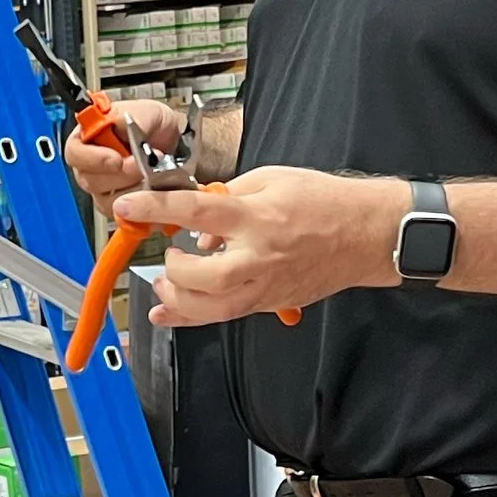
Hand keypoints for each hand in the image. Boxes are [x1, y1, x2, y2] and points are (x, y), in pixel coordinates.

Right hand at [62, 95, 186, 202]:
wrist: (174, 144)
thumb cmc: (153, 125)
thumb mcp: (146, 112)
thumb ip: (129, 117)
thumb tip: (115, 125)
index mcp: (88, 138)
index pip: (75, 152)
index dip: (93, 159)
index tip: (116, 159)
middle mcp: (90, 165)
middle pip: (89, 180)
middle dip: (120, 175)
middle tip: (142, 165)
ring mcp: (102, 189)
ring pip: (106, 200)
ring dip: (133, 190)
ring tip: (152, 176)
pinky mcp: (118, 207)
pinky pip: (122, 214)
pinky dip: (140, 205)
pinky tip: (153, 191)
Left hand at [112, 167, 405, 325]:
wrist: (367, 234)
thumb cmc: (326, 202)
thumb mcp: (272, 179)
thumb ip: (228, 198)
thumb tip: (198, 227)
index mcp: (258, 217)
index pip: (197, 212)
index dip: (157, 208)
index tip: (129, 205)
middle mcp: (260, 256)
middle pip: (203, 276)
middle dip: (173, 268)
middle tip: (168, 253)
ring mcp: (266, 285)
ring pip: (212, 308)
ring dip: (178, 299)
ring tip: (165, 283)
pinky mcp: (269, 302)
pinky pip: (224, 316)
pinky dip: (191, 317)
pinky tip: (167, 312)